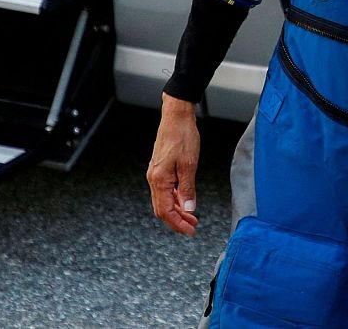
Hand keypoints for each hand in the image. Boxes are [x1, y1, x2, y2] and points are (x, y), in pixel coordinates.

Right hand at [147, 94, 201, 235]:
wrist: (176, 116)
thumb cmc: (183, 136)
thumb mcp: (189, 164)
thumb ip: (188, 188)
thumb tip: (190, 208)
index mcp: (159, 179)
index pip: (166, 211)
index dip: (178, 224)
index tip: (190, 231)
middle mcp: (154, 178)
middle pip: (163, 209)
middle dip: (177, 220)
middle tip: (193, 226)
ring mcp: (156, 174)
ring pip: (164, 200)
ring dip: (177, 210)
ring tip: (192, 217)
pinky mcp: (160, 169)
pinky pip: (166, 190)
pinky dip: (176, 199)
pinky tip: (186, 201)